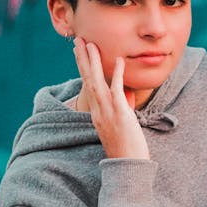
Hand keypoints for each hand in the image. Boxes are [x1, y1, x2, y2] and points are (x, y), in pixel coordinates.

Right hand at [73, 37, 149, 159]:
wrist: (127, 166)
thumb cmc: (126, 150)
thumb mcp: (119, 127)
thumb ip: (120, 111)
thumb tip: (126, 100)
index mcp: (96, 113)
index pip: (88, 85)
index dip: (83, 67)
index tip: (80, 52)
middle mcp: (98, 111)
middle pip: (88, 80)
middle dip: (83, 58)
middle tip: (79, 40)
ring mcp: (108, 112)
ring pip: (97, 82)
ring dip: (94, 62)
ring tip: (90, 44)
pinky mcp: (120, 114)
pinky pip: (118, 90)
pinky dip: (118, 74)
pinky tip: (119, 60)